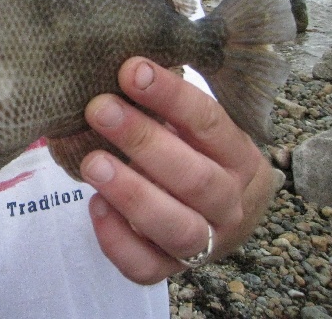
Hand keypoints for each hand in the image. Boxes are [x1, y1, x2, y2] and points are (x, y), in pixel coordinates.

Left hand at [80, 57, 277, 284]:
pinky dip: (118, 241)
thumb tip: (124, 62)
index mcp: (239, 158)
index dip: (171, 97)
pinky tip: (95, 207)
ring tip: (92, 162)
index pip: (211, 124)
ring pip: (177, 228)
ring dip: (133, 194)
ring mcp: (206, 243)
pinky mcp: (171, 269)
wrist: (218, 215)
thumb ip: (168, 104)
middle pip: (196, 179)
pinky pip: (147, 267)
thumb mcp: (194, 127)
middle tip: (99, 109)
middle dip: (144, 141)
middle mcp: (231, 203)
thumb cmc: (194, 153)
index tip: (130, 69)